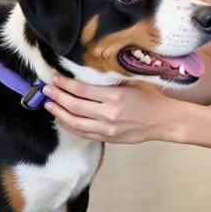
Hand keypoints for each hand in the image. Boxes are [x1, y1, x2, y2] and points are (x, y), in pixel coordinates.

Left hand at [42, 76, 175, 143]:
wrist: (164, 121)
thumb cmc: (150, 98)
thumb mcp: (132, 82)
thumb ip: (110, 81)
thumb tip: (87, 73)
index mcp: (116, 96)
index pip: (83, 90)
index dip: (66, 84)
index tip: (55, 78)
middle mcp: (109, 114)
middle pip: (75, 106)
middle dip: (58, 97)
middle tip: (46, 89)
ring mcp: (108, 129)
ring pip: (75, 123)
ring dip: (59, 113)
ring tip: (49, 104)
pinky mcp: (108, 138)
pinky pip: (83, 133)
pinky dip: (70, 126)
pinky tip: (62, 119)